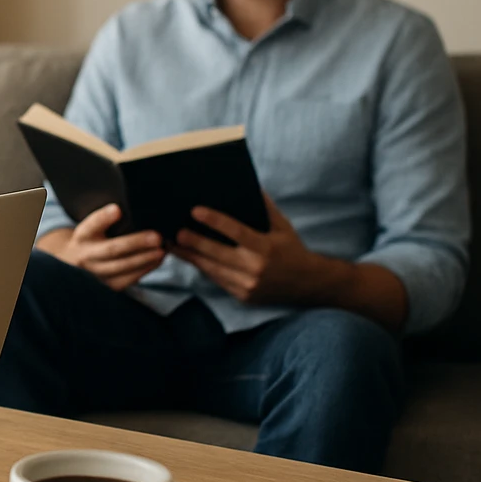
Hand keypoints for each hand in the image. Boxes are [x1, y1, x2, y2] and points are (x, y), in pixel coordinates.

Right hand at [46, 203, 166, 291]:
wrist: (75, 264)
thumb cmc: (92, 240)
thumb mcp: (93, 228)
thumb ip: (107, 220)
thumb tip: (132, 210)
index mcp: (82, 236)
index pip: (91, 225)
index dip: (103, 217)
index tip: (117, 209)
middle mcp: (85, 255)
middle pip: (111, 249)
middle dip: (136, 243)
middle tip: (157, 237)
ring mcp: (94, 273)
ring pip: (121, 267)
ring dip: (144, 259)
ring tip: (161, 250)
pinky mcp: (105, 286)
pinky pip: (127, 280)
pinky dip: (144, 269)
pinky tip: (157, 260)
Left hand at [172, 195, 327, 305]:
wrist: (307, 284)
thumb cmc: (292, 250)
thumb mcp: (283, 226)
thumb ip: (265, 207)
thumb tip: (249, 185)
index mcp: (266, 247)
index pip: (236, 232)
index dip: (214, 221)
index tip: (195, 211)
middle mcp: (255, 268)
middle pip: (217, 253)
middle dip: (193, 242)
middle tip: (175, 231)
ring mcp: (247, 285)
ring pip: (212, 269)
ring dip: (190, 257)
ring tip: (172, 244)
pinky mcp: (242, 296)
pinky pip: (217, 280)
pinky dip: (202, 268)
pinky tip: (188, 257)